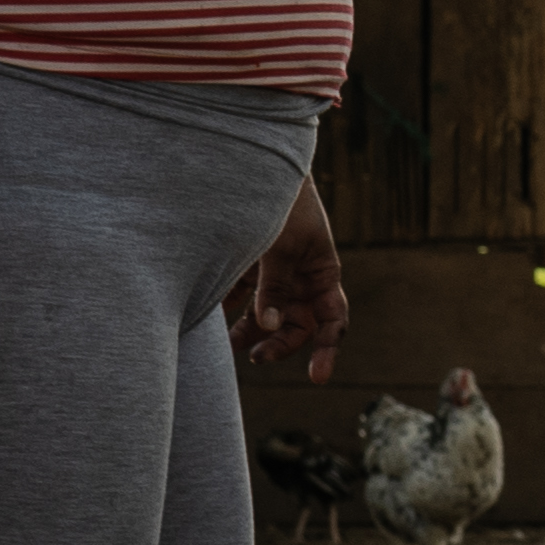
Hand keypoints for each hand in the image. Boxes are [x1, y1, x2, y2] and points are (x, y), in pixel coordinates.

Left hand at [225, 184, 349, 382]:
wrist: (256, 167)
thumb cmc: (281, 205)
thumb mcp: (280, 247)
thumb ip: (273, 288)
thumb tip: (266, 329)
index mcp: (323, 273)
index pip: (333, 321)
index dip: (327, 350)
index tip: (317, 378)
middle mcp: (302, 279)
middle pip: (297, 326)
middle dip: (280, 344)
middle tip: (257, 357)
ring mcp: (275, 275)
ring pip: (267, 317)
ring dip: (251, 333)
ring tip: (229, 345)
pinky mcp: (249, 268)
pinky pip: (242, 299)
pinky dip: (229, 312)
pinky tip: (212, 322)